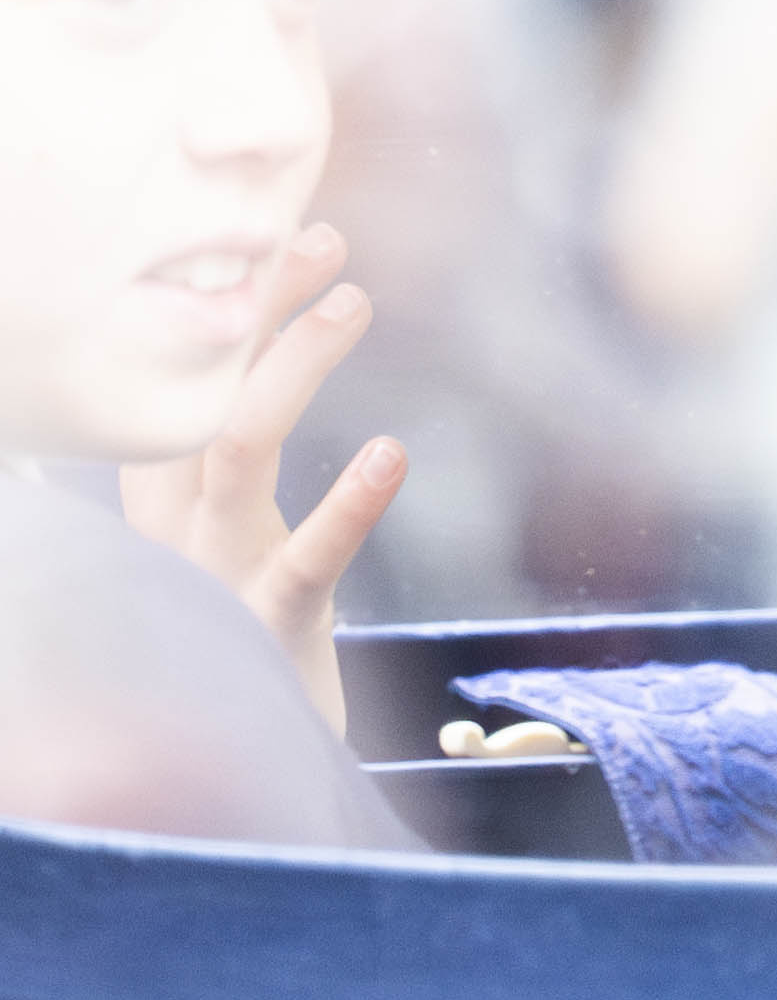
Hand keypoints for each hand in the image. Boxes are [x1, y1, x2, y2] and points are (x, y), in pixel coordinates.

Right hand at [117, 227, 405, 741]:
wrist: (240, 768)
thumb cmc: (247, 633)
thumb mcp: (228, 537)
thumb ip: (229, 448)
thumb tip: (267, 342)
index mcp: (162, 503)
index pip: (182, 384)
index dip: (225, 306)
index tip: (285, 230)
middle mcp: (175, 529)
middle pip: (199, 393)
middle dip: (252, 309)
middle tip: (322, 238)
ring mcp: (216, 576)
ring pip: (238, 451)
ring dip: (293, 367)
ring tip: (355, 300)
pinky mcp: (271, 629)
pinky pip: (308, 560)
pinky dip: (349, 505)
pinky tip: (391, 451)